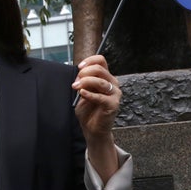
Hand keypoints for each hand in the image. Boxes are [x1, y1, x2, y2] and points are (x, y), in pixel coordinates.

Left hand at [72, 55, 120, 181]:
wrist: (92, 128)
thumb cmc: (88, 110)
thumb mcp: (83, 91)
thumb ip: (83, 81)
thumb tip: (80, 73)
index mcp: (106, 78)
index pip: (101, 60)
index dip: (90, 61)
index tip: (79, 67)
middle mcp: (113, 84)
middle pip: (100, 69)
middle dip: (84, 73)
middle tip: (76, 83)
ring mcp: (115, 94)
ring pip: (101, 81)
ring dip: (85, 82)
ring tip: (76, 88)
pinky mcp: (113, 105)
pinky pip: (101, 97)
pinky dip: (89, 94)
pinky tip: (82, 94)